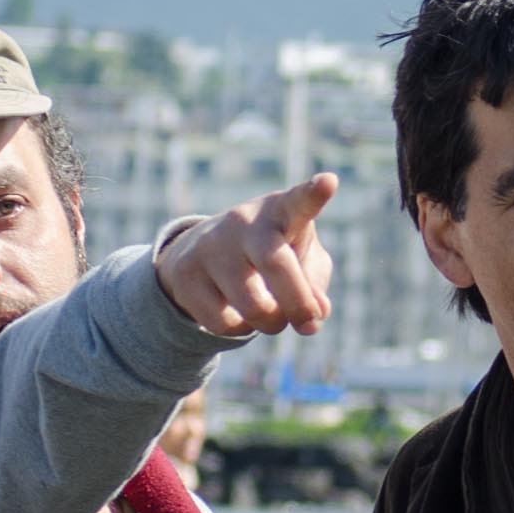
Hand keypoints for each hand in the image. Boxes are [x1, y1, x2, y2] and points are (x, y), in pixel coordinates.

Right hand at [159, 173, 338, 338]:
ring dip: (270, 324)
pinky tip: (235, 310)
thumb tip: (316, 314)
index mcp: (281, 211)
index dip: (314, 194)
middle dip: (298, 303)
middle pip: (275, 263)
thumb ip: (315, 284)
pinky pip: (224, 324)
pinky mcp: (185, 273)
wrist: (202, 251)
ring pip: (253, 306)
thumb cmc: (271, 254)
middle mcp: (244, 221)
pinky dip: (240, 330)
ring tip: (269, 313)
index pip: (299, 201)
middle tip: (309, 325)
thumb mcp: (300, 261)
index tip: (329, 183)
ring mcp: (210, 245)